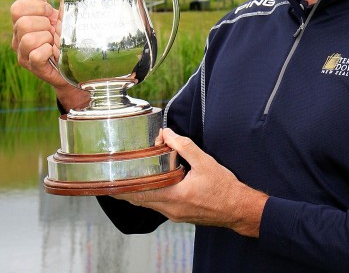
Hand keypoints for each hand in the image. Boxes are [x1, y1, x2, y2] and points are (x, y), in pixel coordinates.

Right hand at [10, 0, 88, 110]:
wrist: (74, 66)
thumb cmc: (64, 40)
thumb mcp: (55, 16)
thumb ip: (41, 0)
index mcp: (22, 23)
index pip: (17, 8)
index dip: (37, 7)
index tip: (49, 13)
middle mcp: (18, 38)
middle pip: (23, 23)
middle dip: (44, 24)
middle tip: (53, 30)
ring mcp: (23, 53)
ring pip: (29, 39)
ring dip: (47, 38)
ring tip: (54, 42)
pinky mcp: (33, 66)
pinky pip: (37, 54)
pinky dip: (48, 51)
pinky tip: (54, 52)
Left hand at [116, 128, 268, 237]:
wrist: (238, 209)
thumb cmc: (224, 188)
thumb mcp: (205, 162)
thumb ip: (184, 146)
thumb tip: (167, 133)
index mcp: (174, 195)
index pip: (140, 193)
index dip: (123, 187)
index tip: (111, 179)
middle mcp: (170, 208)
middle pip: (140, 200)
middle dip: (126, 189)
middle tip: (114, 176)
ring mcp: (174, 214)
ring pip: (149, 204)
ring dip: (138, 192)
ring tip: (129, 178)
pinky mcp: (180, 215)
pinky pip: (158, 206)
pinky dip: (150, 196)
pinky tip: (152, 185)